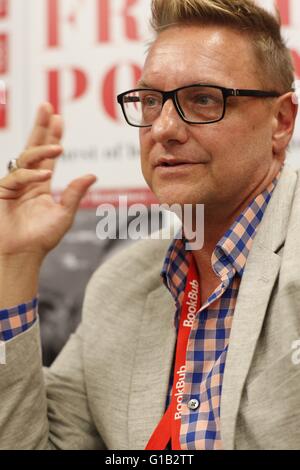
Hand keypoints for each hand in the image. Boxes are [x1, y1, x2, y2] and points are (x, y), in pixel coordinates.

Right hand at [0, 103, 96, 261]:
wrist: (23, 255)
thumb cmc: (42, 239)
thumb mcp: (64, 214)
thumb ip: (75, 194)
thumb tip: (92, 174)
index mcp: (41, 184)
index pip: (48, 156)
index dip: (53, 137)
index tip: (60, 119)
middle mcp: (27, 180)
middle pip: (33, 147)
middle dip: (40, 127)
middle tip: (48, 107)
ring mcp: (14, 184)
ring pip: (26, 157)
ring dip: (42, 149)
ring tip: (59, 146)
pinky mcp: (3, 191)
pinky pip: (17, 176)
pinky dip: (32, 174)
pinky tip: (45, 174)